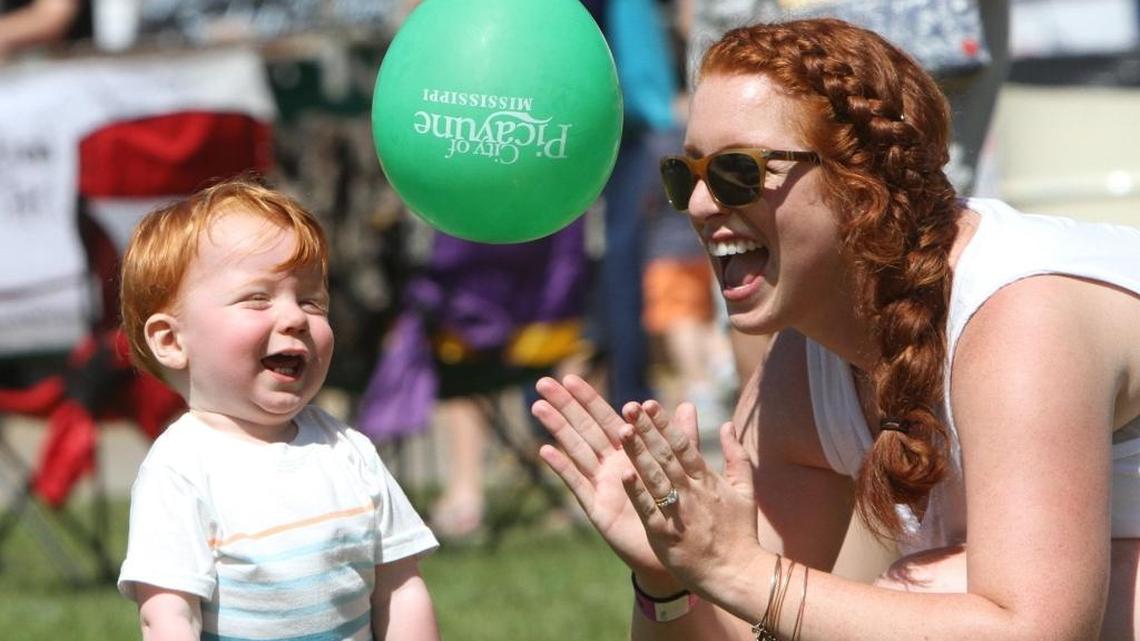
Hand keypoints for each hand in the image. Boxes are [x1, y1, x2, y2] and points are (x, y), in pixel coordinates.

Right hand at [532, 376, 679, 581]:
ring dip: (558, 428)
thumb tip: (687, 404)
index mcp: (630, 452)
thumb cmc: (677, 507)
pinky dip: (563, 467)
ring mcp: (601, 485)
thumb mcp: (683, 468)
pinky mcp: (598, 508)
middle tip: (542, 384)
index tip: (570, 377)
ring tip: (538, 407)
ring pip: (576, 450)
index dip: (588, 398)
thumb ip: (681, 437)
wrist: (675, 548)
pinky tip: (546, 450)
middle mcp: (611, 464)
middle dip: (564, 406)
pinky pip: (578, 484)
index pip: (605, 418)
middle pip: (584, 428)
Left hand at [615, 401, 760, 597]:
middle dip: (647, 429)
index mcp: (707, 479)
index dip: (664, 423)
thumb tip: (727, 425)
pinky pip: (650, 510)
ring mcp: (679, 512)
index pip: (682, 444)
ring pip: (656, 477)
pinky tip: (624, 475)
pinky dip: (638, 492)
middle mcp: (692, 491)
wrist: (738, 574)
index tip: (648, 403)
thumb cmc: (740, 533)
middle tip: (629, 407)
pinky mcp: (667, 535)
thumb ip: (736, 456)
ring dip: (639, 453)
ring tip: (622, 431)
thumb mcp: (745, 490)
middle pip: (666, 455)